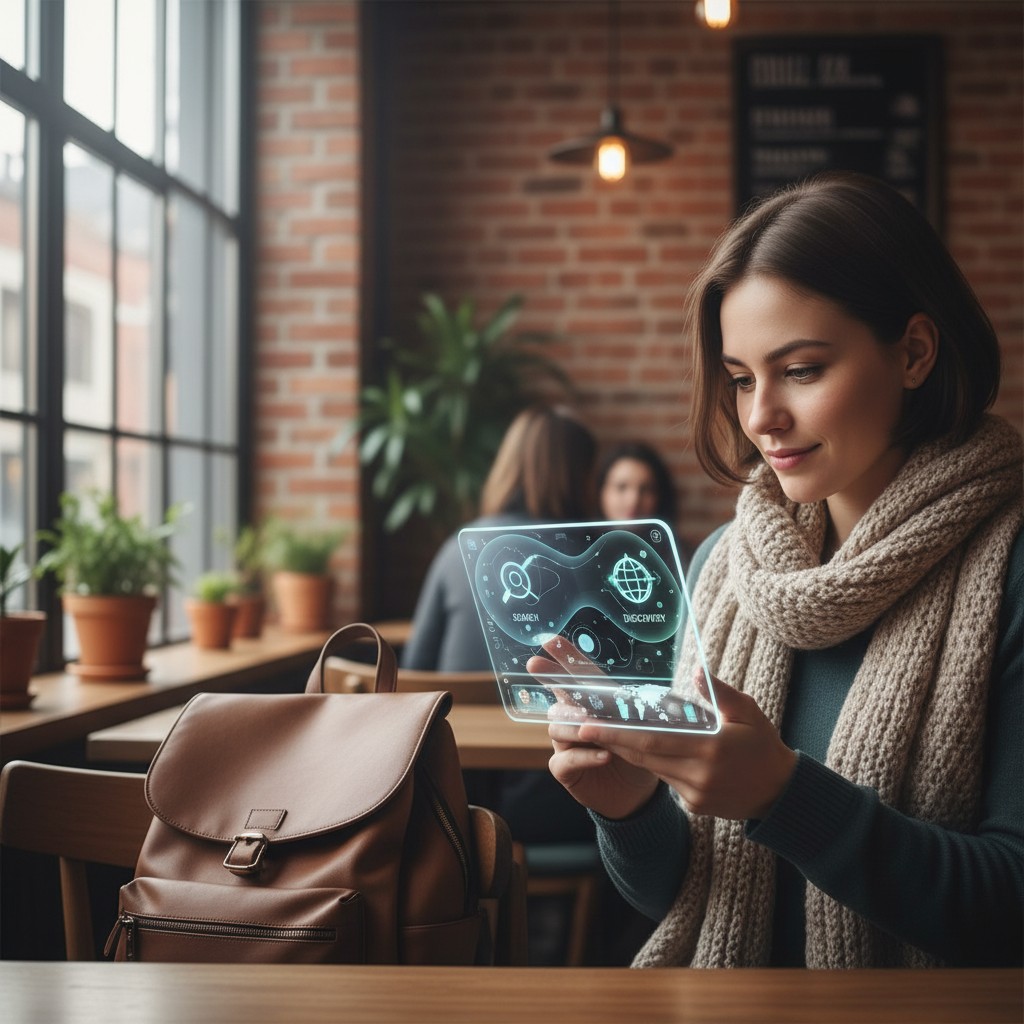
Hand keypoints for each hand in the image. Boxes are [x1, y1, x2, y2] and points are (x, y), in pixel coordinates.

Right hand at [527, 638, 659, 820]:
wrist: (637, 794)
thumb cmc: (639, 753)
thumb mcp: (642, 726)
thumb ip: (638, 709)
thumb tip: (656, 689)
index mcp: (592, 704)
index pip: (578, 675)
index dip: (565, 657)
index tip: (551, 640)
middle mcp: (573, 720)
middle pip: (559, 697)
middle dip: (551, 681)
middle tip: (539, 667)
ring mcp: (566, 745)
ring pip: (557, 727)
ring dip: (574, 724)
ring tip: (589, 725)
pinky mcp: (566, 770)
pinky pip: (565, 759)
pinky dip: (585, 756)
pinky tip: (604, 756)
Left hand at [570, 669, 796, 820]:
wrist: (781, 794)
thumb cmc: (764, 746)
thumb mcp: (748, 713)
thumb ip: (720, 693)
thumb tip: (695, 671)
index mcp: (710, 748)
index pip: (652, 740)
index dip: (618, 733)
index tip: (590, 725)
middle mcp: (699, 774)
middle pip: (644, 757)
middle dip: (611, 742)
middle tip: (582, 728)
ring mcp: (695, 794)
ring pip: (653, 769)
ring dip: (630, 751)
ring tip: (605, 732)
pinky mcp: (694, 806)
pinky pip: (667, 782)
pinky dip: (656, 765)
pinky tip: (646, 751)